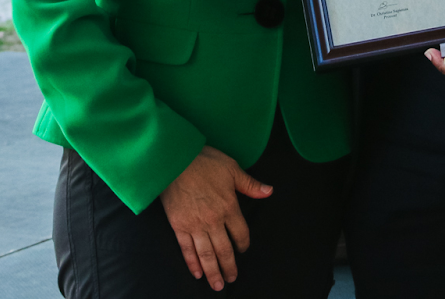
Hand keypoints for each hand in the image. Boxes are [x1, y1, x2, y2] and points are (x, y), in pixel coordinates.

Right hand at [158, 146, 272, 290]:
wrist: (174, 159)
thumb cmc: (204, 160)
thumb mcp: (232, 168)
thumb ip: (250, 185)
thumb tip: (269, 191)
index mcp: (229, 207)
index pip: (240, 233)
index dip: (243, 244)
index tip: (243, 250)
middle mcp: (214, 220)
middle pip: (224, 250)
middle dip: (229, 267)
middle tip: (232, 279)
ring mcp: (195, 225)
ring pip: (207, 254)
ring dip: (213, 272)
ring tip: (218, 285)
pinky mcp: (178, 226)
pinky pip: (187, 249)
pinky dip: (193, 263)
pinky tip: (197, 273)